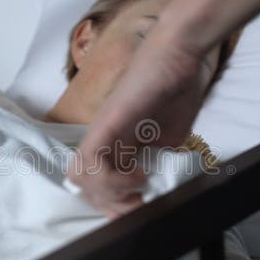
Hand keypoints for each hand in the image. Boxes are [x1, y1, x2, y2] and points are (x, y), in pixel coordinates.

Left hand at [68, 28, 211, 218]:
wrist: (180, 53)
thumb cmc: (177, 87)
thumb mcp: (170, 137)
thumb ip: (158, 159)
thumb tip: (158, 183)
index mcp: (115, 143)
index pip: (96, 184)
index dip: (114, 202)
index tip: (141, 207)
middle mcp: (101, 138)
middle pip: (83, 187)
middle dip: (112, 206)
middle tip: (139, 205)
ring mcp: (102, 130)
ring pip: (79, 178)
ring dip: (110, 194)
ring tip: (138, 187)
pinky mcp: (108, 123)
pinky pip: (91, 160)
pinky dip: (111, 178)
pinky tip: (138, 175)